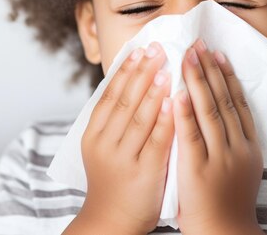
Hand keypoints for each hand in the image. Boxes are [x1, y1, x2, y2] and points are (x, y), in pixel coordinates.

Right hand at [76, 41, 174, 234]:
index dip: (125, 71)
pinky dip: (164, 119)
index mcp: (93, 135)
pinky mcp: (142, 173)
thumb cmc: (111, 180)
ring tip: (166, 66)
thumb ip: (112, 120)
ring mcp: (122, 158)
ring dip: (153, 89)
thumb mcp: (101, 148)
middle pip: (124, 100)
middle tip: (157, 48)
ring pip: (139, 117)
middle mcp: (104, 143)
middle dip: (142, 72)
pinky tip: (173, 100)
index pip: (109, 95)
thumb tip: (126, 83)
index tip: (139, 49)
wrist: (110, 221)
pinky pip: (155, 141)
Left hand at [173, 38, 263, 234]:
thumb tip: (222, 111)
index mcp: (248, 146)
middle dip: (210, 69)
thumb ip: (232, 140)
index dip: (227, 76)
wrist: (226, 234)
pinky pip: (192, 136)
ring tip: (187, 56)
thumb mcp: (239, 166)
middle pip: (224, 100)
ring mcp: (220, 159)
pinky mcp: (200, 170)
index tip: (218, 53)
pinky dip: (184, 112)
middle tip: (199, 43)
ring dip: (198, 81)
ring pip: (210, 112)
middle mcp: (238, 148)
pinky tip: (177, 92)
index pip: (238, 103)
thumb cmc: (226, 201)